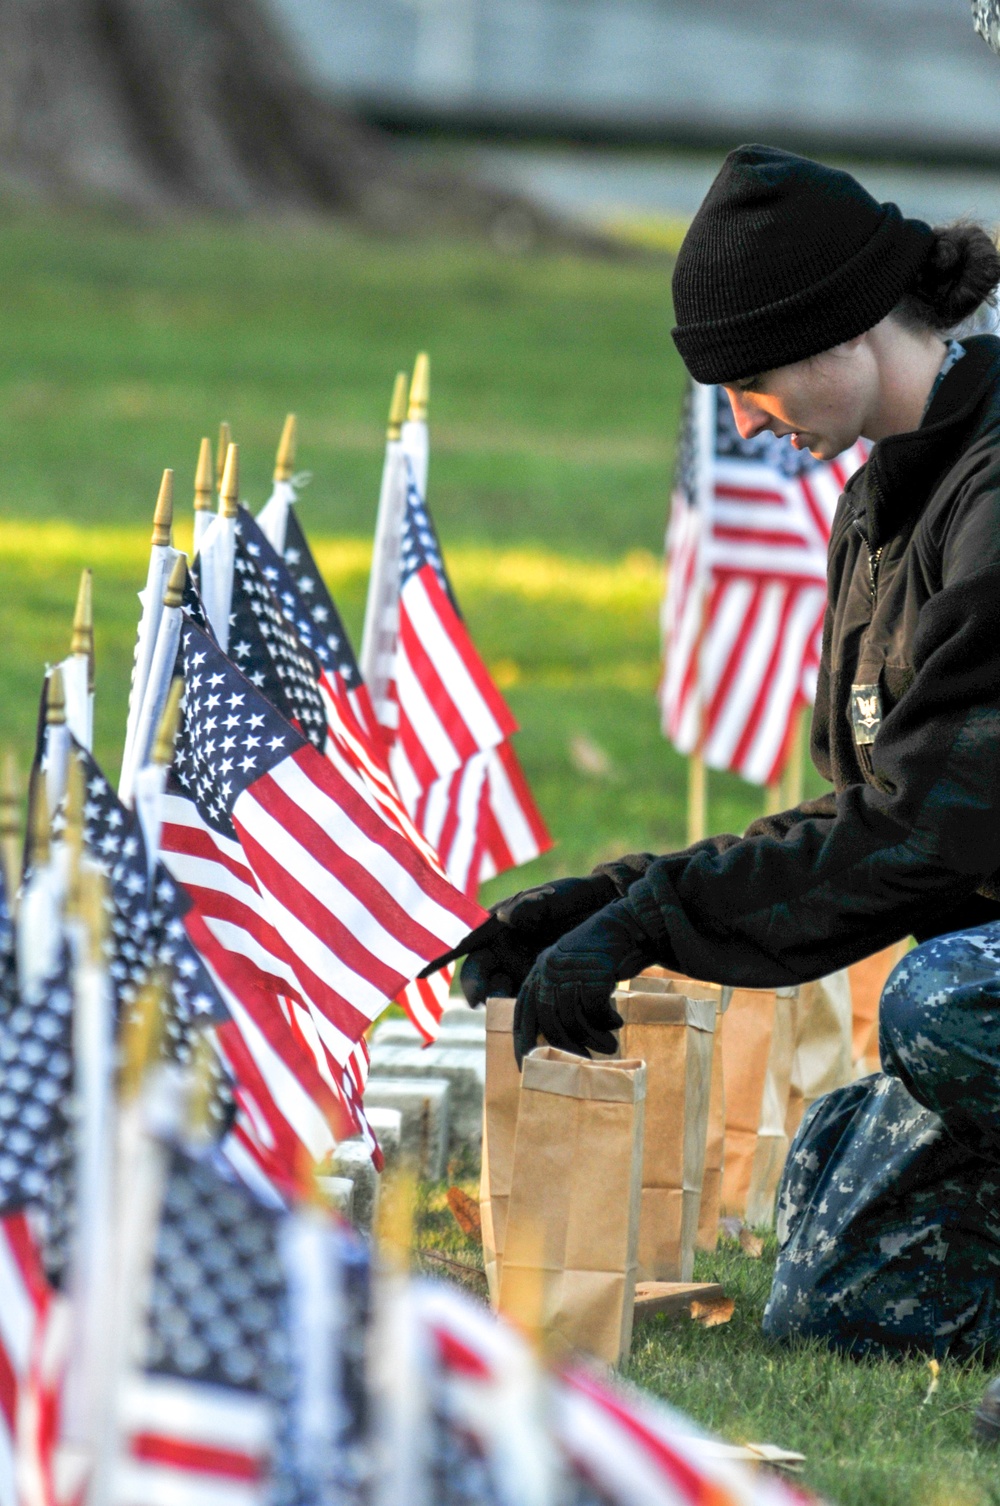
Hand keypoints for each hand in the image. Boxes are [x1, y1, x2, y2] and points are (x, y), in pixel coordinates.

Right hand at [418, 875, 617, 1004]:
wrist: (607, 910)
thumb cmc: (573, 897)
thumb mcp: (550, 897)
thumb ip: (528, 905)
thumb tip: (503, 915)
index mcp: (496, 929)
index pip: (462, 944)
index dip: (440, 958)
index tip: (422, 972)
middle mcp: (503, 953)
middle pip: (479, 977)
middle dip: (477, 990)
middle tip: (482, 1000)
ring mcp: (521, 971)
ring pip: (501, 995)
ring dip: (501, 1004)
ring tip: (507, 1008)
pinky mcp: (541, 986)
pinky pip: (526, 1003)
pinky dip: (524, 1012)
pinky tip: (532, 1018)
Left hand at [512, 899, 655, 1065]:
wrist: (627, 927)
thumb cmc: (602, 959)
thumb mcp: (574, 977)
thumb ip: (561, 1001)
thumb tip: (558, 1043)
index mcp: (539, 973)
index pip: (522, 1013)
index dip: (522, 1042)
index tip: (526, 1066)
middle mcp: (548, 970)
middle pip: (549, 1021)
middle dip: (566, 1048)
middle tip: (584, 1063)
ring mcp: (570, 969)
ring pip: (572, 1018)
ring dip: (593, 1039)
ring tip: (610, 1047)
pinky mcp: (592, 969)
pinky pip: (594, 1009)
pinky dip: (606, 1022)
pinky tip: (617, 1023)